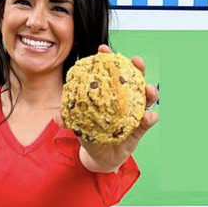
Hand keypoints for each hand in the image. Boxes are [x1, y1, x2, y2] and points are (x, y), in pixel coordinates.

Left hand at [55, 44, 159, 172]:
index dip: (108, 59)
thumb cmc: (90, 135)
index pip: (109, 73)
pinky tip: (147, 116)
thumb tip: (57, 117)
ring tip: (148, 89)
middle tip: (136, 60)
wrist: (99, 157)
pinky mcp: (140, 128)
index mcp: (109, 94)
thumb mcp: (78, 126)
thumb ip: (69, 120)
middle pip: (133, 79)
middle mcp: (124, 100)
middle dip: (137, 67)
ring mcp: (134, 113)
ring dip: (149, 91)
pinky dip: (150, 117)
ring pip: (146, 98)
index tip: (103, 49)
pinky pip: (148, 121)